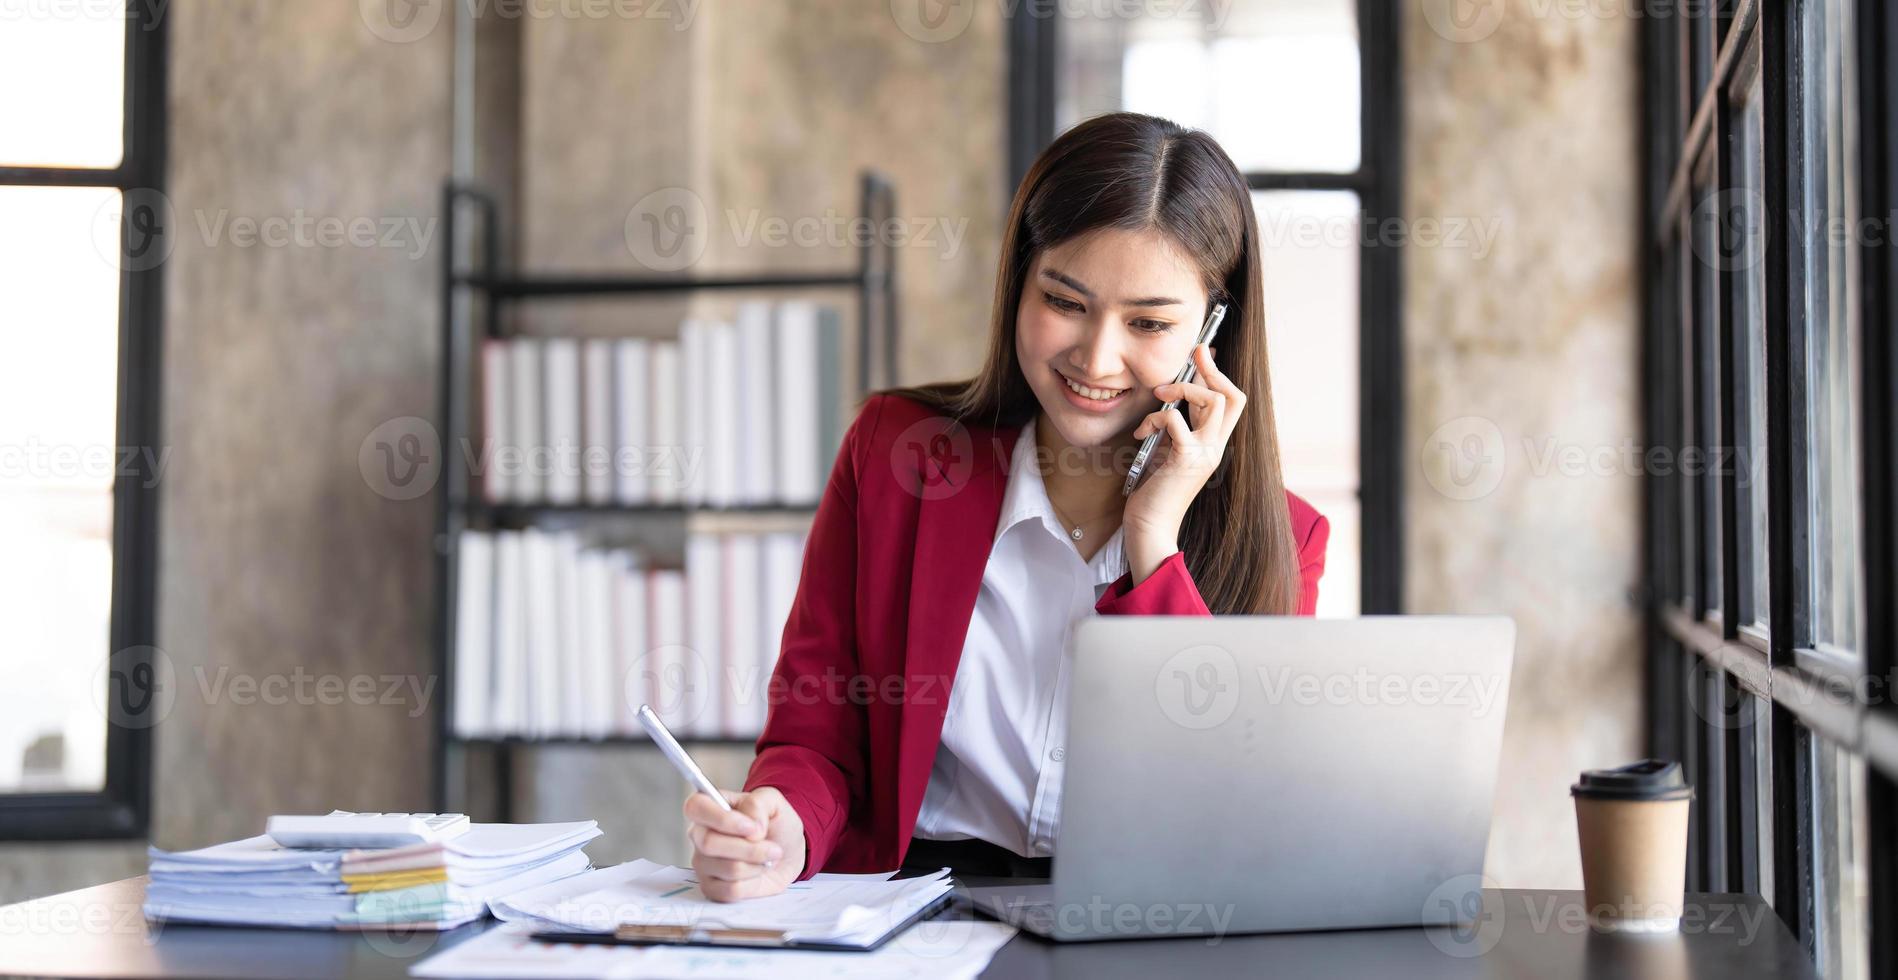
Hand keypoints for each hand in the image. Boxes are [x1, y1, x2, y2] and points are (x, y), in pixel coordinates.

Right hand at [685, 786, 805, 901]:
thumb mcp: (773, 801)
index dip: (722, 819)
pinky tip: (758, 873)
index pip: (695, 807)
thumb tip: (750, 830)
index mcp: (709, 807)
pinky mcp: (711, 888)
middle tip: (773, 848)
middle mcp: (700, 835)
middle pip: (709, 843)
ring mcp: (703, 863)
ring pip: (727, 868)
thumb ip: (757, 805)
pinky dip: (753, 882)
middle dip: (749, 848)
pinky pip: (730, 890)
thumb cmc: (775, 823)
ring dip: (757, 864)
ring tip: (768, 858)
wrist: (787, 852)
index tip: (752, 827)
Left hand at [1124, 343, 1244, 549]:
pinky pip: (1176, 420)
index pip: (1232, 402)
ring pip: (1213, 401)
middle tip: (1193, 354)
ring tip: (1158, 397)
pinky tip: (1142, 432)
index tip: (1203, 354)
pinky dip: (1156, 417)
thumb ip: (1176, 428)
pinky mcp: (1186, 459)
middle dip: (1211, 369)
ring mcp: (1205, 454)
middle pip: (1233, 397)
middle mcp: (1215, 448)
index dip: (1220, 375)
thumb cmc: (1155, 491)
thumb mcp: (1169, 451)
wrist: (1150, 526)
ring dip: (1182, 389)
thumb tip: (1171, 399)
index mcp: (1213, 444)